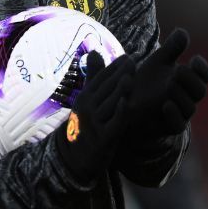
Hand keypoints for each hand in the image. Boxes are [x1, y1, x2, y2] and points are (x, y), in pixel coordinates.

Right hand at [53, 52, 134, 180]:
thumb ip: (94, 76)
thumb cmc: (87, 123)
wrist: (76, 157)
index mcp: (85, 98)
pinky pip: (112, 124)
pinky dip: (118, 113)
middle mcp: (87, 109)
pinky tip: (126, 103)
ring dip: (119, 90)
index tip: (126, 57)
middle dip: (118, 74)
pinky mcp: (102, 139)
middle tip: (131, 62)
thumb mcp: (88, 99)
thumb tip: (94, 51)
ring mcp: (94, 124)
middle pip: (105, 89)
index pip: (100, 79)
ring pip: (109, 104)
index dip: (113, 68)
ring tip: (130, 76)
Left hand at [123, 29, 207, 138]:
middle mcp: (186, 98)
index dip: (202, 68)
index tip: (193, 59)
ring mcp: (178, 113)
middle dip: (191, 80)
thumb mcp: (157, 62)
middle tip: (178, 70)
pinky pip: (178, 125)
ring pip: (190, 107)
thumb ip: (171, 49)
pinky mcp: (166, 127)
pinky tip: (166, 104)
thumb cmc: (146, 82)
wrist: (128, 105)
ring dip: (180, 94)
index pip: (204, 76)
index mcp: (187, 81)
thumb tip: (183, 32)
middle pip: (200, 91)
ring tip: (169, 84)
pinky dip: (174, 115)